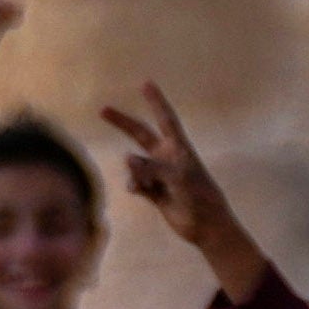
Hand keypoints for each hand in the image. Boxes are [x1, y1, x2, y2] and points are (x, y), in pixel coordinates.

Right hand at [98, 82, 264, 296]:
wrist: (205, 226)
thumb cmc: (198, 197)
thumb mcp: (177, 178)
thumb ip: (152, 167)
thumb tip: (127, 158)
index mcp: (178, 148)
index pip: (165, 118)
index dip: (156, 101)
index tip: (146, 83)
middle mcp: (166, 158)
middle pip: (140, 134)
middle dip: (122, 123)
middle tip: (102, 110)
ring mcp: (159, 175)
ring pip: (135, 165)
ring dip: (135, 172)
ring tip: (147, 186)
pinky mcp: (154, 192)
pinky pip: (136, 183)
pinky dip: (136, 186)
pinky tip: (141, 192)